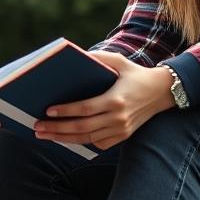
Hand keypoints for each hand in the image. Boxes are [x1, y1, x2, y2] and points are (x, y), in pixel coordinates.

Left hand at [32, 51, 174, 149]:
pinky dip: (80, 142)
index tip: (47, 111)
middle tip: (37, 127)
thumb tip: (74, 55)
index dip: (65, 111)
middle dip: (57, 128)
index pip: (85, 109)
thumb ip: (98, 59)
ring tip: (43, 135)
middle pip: (82, 127)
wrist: (162, 92)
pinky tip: (63, 138)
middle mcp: (118, 118)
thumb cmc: (135, 73)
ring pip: (87, 139)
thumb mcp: (118, 61)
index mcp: (116, 99)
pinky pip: (97, 144)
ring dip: (63, 138)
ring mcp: (121, 130)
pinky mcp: (123, 137)